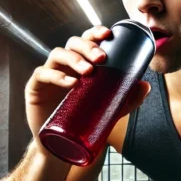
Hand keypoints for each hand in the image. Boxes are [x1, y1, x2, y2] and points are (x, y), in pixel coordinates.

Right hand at [25, 26, 150, 139]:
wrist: (62, 147)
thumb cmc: (84, 122)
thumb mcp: (109, 110)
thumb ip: (127, 99)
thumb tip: (146, 85)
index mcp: (80, 63)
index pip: (87, 41)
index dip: (95, 33)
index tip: (108, 34)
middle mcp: (64, 65)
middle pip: (72, 43)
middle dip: (87, 46)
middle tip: (101, 58)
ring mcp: (48, 74)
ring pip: (57, 54)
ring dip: (74, 59)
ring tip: (89, 71)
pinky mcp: (35, 88)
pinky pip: (42, 74)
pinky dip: (56, 76)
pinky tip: (71, 83)